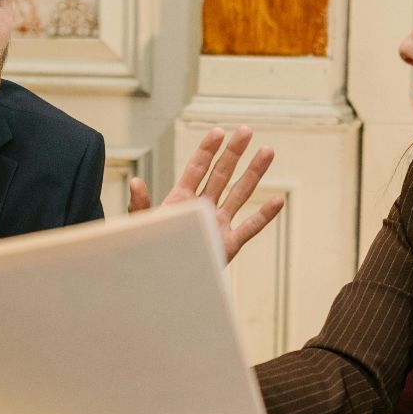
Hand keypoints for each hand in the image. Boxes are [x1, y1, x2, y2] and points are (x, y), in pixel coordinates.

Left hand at [129, 126, 284, 262]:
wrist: (161, 282)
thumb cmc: (150, 251)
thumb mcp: (142, 226)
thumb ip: (140, 205)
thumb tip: (135, 183)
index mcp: (181, 199)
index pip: (197, 168)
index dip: (208, 150)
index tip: (218, 132)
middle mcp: (203, 207)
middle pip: (222, 174)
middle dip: (234, 152)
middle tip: (246, 130)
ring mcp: (218, 224)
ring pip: (240, 194)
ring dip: (253, 173)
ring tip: (267, 152)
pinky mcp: (228, 244)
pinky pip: (250, 228)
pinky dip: (264, 215)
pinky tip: (277, 201)